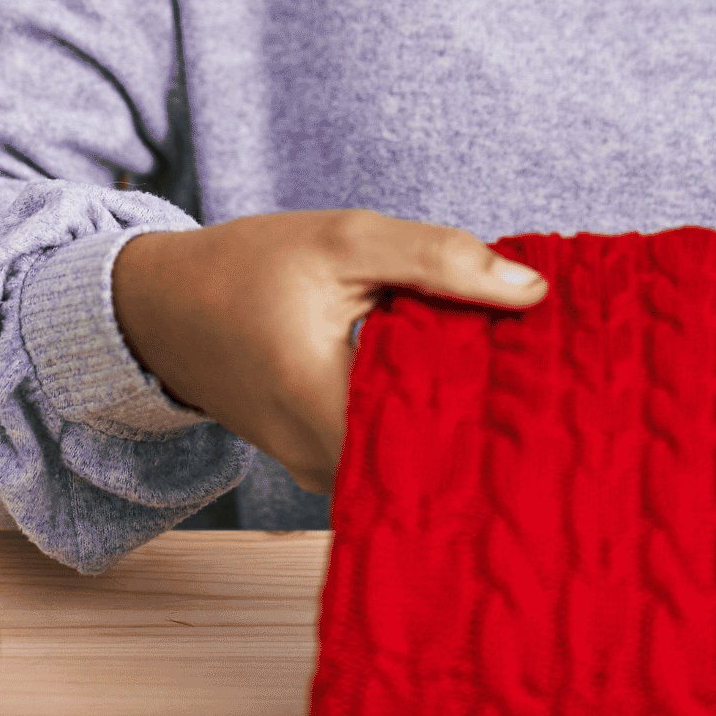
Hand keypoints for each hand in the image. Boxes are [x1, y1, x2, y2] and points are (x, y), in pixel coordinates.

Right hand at [110, 210, 547, 493]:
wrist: (161, 311)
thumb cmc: (246, 268)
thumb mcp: (343, 241)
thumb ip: (437, 260)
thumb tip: (532, 291)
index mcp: (324, 406)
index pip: (441, 430)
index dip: (504, 400)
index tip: (554, 368)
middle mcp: (323, 463)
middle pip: (435, 452)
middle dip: (493, 408)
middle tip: (550, 367)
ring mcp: (321, 474)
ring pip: (414, 455)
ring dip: (458, 412)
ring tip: (510, 366)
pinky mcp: (323, 465)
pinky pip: (389, 451)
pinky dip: (424, 415)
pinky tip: (459, 377)